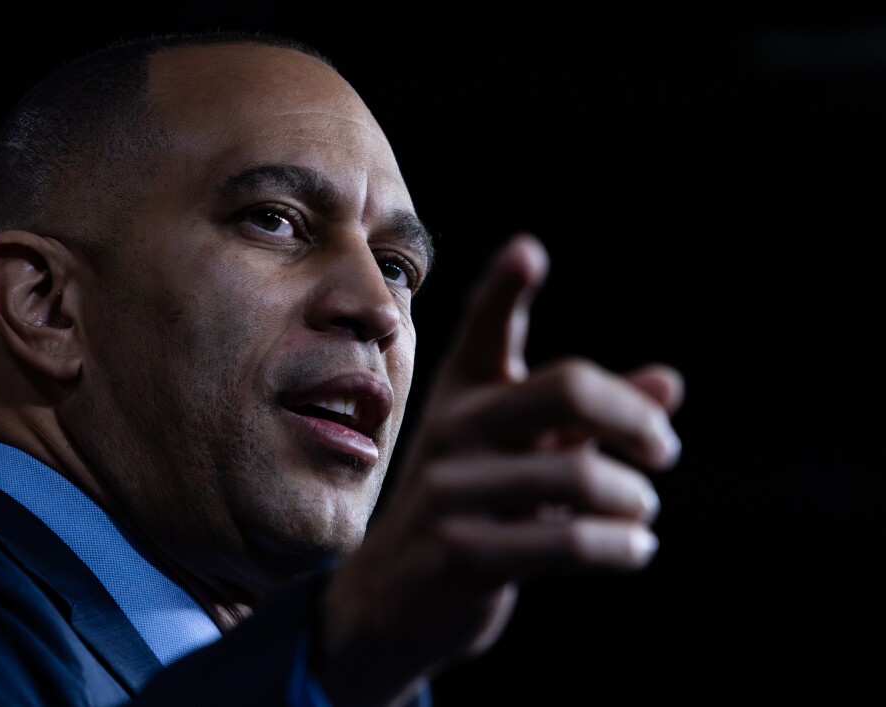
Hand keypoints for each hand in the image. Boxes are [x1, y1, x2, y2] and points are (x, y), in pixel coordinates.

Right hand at [314, 234, 684, 705]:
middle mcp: (452, 430)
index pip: (483, 329)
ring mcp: (451, 491)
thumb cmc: (470, 514)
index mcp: (463, 395)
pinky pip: (570, 542)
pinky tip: (635, 548)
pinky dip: (623, 545)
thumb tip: (669, 381)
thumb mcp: (522, 458)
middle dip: (634, 418)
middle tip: (662, 449)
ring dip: (633, 499)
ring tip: (641, 513)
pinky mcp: (461, 554)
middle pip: (565, 388)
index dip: (504, 287)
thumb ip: (589, 419)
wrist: (388, 603)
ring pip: (579, 475)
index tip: (529, 251)